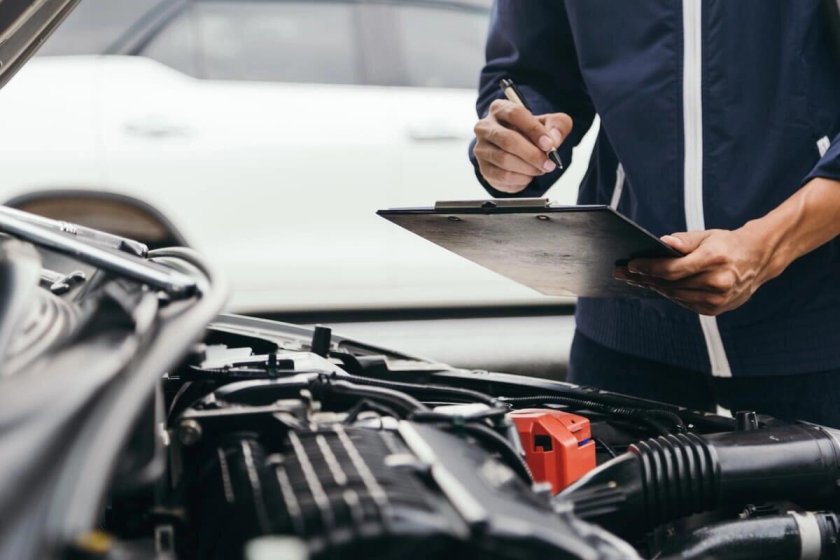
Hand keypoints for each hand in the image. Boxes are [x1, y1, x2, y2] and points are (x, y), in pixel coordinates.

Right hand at [473, 100, 572, 192]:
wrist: (518, 150)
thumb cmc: (532, 133)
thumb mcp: (550, 123)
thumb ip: (557, 126)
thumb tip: (553, 140)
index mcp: (500, 109)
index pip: (515, 114)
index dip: (534, 130)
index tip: (549, 145)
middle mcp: (485, 127)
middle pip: (508, 140)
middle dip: (532, 154)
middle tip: (549, 164)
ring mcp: (481, 148)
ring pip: (504, 160)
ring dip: (528, 168)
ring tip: (541, 169)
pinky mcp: (483, 168)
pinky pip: (502, 176)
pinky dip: (520, 179)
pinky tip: (529, 176)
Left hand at [613, 227, 774, 315]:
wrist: (758, 259)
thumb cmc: (727, 244)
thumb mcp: (707, 236)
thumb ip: (684, 240)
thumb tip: (662, 243)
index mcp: (714, 259)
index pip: (673, 269)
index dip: (649, 268)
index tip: (631, 265)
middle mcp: (718, 282)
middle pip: (670, 284)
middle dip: (645, 278)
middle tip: (623, 273)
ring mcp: (718, 299)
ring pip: (675, 295)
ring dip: (654, 287)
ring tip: (636, 279)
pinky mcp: (716, 310)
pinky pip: (685, 303)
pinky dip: (670, 294)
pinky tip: (657, 287)